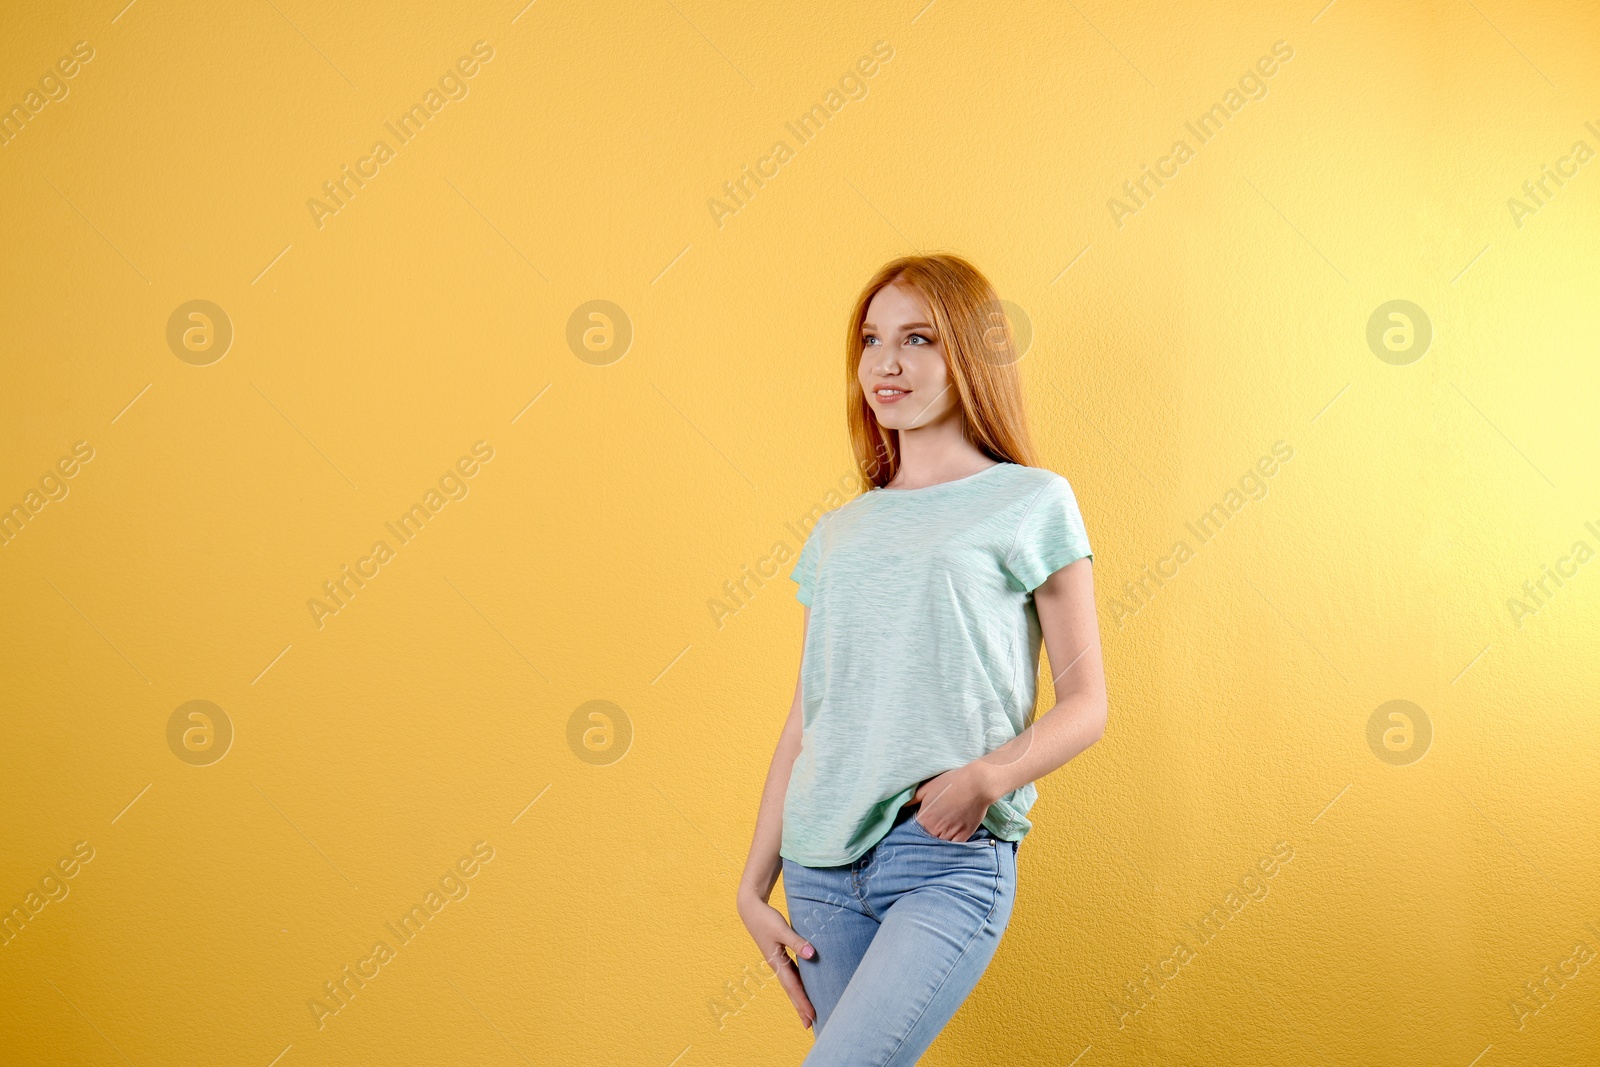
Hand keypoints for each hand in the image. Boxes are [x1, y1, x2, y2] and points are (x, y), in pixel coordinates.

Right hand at [736, 893, 815, 1027]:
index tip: (812, 1016)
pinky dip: (799, 983)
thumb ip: (797, 942)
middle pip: (791, 990)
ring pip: (792, 984)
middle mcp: (777, 965)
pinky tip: (805, 986)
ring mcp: (778, 961)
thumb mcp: (781, 929)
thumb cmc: (765, 918)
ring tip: (808, 1011)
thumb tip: (812, 955)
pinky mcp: (780, 954)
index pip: (793, 987)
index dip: (803, 1002)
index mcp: (776, 962)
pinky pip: (792, 973)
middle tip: (810, 1025)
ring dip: (800, 997)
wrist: (751, 909)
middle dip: (800, 1007)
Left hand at [910, 762, 998, 841]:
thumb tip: (902, 806)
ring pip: (939, 843)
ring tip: (945, 828)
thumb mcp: (928, 787)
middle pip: (927, 837)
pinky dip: (951, 844)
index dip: (919, 825)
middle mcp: (935, 829)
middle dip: (929, 832)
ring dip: (939, 838)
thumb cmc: (952, 782)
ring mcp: (950, 834)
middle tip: (937, 823)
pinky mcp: (963, 836)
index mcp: (924, 818)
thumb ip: (912, 798)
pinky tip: (952, 835)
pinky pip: (953, 846)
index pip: (915, 829)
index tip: (923, 821)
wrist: (977, 784)